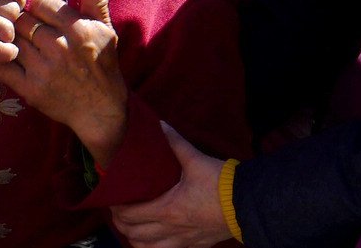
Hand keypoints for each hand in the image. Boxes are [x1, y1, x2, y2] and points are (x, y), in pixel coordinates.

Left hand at [0, 0, 128, 166]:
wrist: (101, 110)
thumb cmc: (103, 65)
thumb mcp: (105, 30)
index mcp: (77, 29)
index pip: (42, 2)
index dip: (40, 6)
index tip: (43, 15)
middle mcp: (59, 47)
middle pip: (23, 20)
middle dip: (24, 22)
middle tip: (28, 30)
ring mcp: (43, 69)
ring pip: (11, 40)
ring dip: (12, 40)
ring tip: (21, 44)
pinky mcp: (30, 90)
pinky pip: (2, 67)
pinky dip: (2, 62)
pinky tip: (12, 60)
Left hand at [111, 122, 230, 247]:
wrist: (247, 204)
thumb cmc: (221, 183)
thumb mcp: (195, 159)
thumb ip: (175, 143)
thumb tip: (159, 125)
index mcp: (168, 209)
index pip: (131, 215)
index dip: (117, 208)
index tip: (113, 199)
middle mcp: (172, 230)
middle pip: (134, 235)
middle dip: (121, 224)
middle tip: (118, 211)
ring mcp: (183, 241)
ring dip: (135, 240)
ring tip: (132, 227)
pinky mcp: (194, 246)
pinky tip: (153, 239)